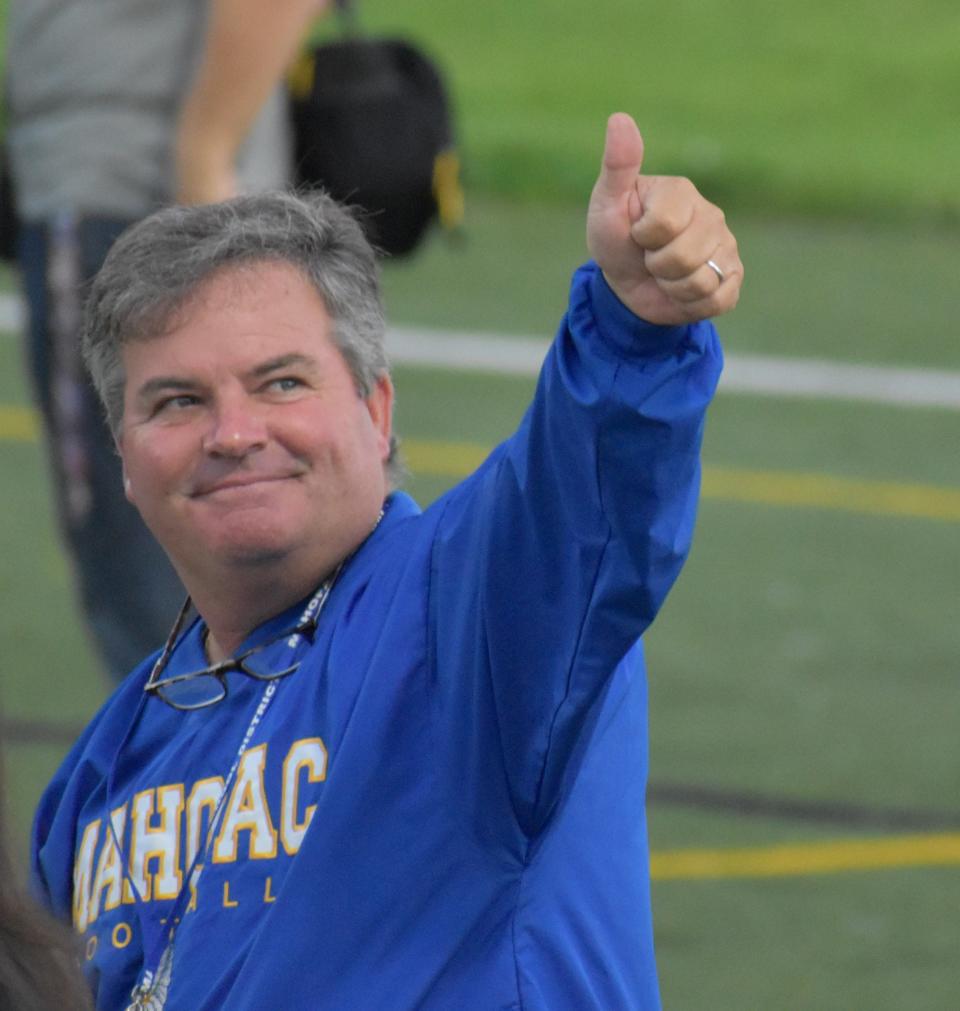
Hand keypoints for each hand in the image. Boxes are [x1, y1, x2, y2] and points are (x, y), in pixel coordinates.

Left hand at [586, 113, 741, 324]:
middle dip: (656, 266)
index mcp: (681, 192)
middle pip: (683, 256)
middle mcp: (711, 214)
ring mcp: (726, 247)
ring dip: (671, 287)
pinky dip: (690, 303)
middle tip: (650, 257)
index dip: (643, 237)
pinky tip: (682, 290)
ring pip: (699, 280)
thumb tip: (619, 118)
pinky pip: (716, 299)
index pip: (664, 225)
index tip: (637, 232)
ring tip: (665, 274)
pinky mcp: (732, 278)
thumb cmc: (616, 239)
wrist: (627, 285)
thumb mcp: (607, 204)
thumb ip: (618, 166)